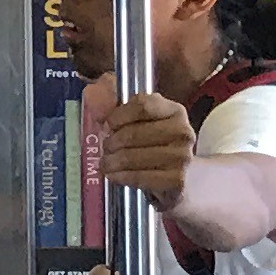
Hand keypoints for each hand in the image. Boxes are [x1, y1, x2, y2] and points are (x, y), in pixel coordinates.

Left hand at [102, 92, 198, 206]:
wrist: (181, 179)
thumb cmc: (154, 145)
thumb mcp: (138, 120)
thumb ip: (113, 103)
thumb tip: (92, 94)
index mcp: (174, 111)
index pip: (142, 105)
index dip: (118, 115)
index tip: (107, 125)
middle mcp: (183, 132)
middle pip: (132, 133)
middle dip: (111, 142)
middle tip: (105, 147)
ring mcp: (182, 157)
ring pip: (131, 156)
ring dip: (111, 161)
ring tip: (106, 162)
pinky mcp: (176, 180)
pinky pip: (138, 177)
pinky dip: (119, 176)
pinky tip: (113, 175)